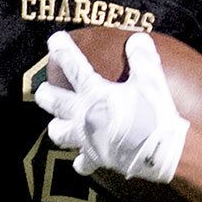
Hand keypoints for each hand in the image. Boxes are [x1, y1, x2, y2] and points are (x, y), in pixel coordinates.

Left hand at [34, 30, 188, 183]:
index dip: (63, 50)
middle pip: (55, 103)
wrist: (159, 151)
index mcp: (96, 93)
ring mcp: (88, 139)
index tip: (53, 40)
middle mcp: (85, 115)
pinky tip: (81, 160)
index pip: (74, 66)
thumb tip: (137, 38)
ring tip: (57, 123)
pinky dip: (81, 161)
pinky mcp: (97, 158)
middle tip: (42, 90)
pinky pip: (82, 162)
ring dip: (57, 127)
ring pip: (60, 134)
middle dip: (46, 95)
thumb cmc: (154, 113)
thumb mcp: (152, 80)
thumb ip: (142, 58)